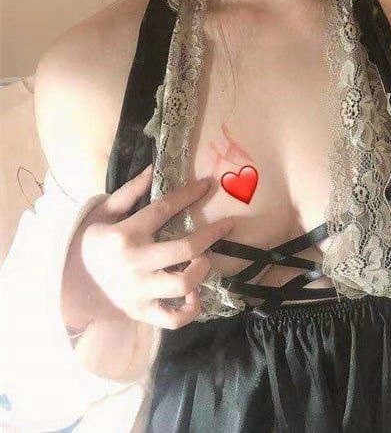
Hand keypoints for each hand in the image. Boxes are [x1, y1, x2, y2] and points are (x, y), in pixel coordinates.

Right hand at [62, 166, 234, 330]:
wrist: (65, 284)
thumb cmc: (89, 243)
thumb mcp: (102, 213)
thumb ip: (129, 192)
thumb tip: (154, 168)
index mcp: (126, 234)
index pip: (165, 209)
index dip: (190, 194)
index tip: (209, 184)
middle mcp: (135, 263)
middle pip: (185, 249)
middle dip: (212, 234)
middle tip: (227, 225)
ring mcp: (138, 291)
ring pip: (183, 284)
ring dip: (203, 269)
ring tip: (206, 259)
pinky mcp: (140, 312)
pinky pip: (173, 319)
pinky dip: (190, 310)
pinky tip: (196, 295)